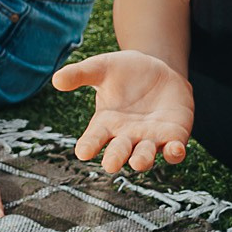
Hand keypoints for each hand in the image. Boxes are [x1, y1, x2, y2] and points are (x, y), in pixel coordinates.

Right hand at [53, 52, 195, 174]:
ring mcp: (151, 138)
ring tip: (137, 162)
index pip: (94, 139)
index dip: (88, 146)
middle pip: (119, 152)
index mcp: (106, 123)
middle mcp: (127, 136)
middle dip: (115, 158)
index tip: (82, 152)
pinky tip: (174, 149)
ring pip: (145, 155)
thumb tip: (56, 79)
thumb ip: (81, 74)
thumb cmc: (124, 71)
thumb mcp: (102, 67)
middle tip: (110, 164)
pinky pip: (174, 150)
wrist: (158, 68)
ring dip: (142, 160)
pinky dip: (175, 153)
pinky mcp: (173, 135)